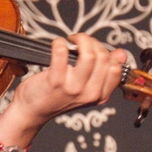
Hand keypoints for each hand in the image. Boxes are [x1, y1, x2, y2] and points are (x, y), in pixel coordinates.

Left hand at [10, 33, 127, 125]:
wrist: (32, 111)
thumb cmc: (55, 97)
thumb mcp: (85, 88)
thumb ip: (103, 72)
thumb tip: (120, 54)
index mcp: (100, 95)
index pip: (115, 67)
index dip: (106, 52)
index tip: (93, 48)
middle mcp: (90, 93)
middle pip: (103, 57)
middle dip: (92, 42)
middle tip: (79, 41)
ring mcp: (73, 88)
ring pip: (89, 55)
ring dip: (80, 40)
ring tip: (70, 40)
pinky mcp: (55, 81)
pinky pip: (62, 53)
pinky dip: (59, 43)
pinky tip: (57, 44)